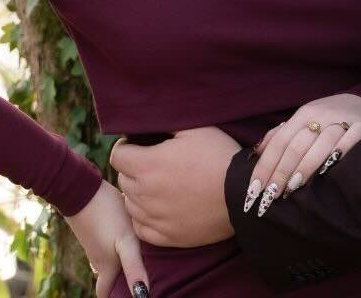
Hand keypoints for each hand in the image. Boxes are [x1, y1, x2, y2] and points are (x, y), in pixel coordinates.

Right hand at [65, 182, 150, 297]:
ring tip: (140, 260)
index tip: (129, 296)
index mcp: (106, 267)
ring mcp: (94, 243)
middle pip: (108, 278)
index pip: (105, 293)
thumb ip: (134, 268)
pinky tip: (131, 236)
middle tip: (138, 280)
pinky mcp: (95, 228)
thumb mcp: (126, 242)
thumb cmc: (106, 217)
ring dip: (120, 264)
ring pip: (108, 261)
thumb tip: (142, 295)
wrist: (81, 188)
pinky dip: (117, 248)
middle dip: (119, 283)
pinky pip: (107, 245)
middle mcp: (97, 258)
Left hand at [110, 126, 241, 247]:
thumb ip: (166, 124)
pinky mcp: (167, 236)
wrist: (243, 195)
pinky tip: (157, 209)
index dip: (125, 148)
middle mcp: (145, 192)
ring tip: (156, 187)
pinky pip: (140, 227)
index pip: (117, 156)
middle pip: (123, 179)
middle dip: (133, 170)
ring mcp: (155, 217)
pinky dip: (144, 218)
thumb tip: (149, 123)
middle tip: (152, 165)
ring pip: (130, 204)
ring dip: (137, 194)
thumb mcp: (195, 129)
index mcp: (148, 164)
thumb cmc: (219, 157)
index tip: (137, 146)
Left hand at [244, 94, 360, 214]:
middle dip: (280, 173)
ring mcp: (342, 121)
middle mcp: (321, 116)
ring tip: (291, 189)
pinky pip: (350, 141)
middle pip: (296, 146)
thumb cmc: (329, 118)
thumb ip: (280, 135)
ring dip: (304, 168)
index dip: (265, 166)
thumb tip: (255, 153)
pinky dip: (338, 155)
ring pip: (320, 145)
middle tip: (269, 196)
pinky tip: (327, 172)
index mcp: (303, 114)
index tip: (254, 190)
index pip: (279, 142)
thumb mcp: (304, 120)